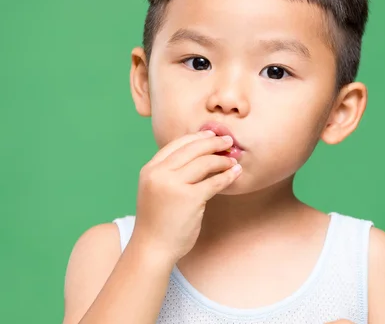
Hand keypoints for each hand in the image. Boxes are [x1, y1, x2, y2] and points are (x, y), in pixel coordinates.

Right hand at [131, 130, 241, 262]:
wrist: (152, 249)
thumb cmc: (157, 221)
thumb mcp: (156, 190)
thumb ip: (169, 173)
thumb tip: (198, 157)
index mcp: (150, 169)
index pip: (176, 144)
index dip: (196, 137)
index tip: (211, 134)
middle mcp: (159, 173)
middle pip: (192, 149)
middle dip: (213, 142)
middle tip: (228, 141)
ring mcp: (173, 185)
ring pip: (204, 162)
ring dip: (222, 159)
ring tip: (233, 160)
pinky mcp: (190, 198)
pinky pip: (214, 182)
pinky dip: (227, 176)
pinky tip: (235, 174)